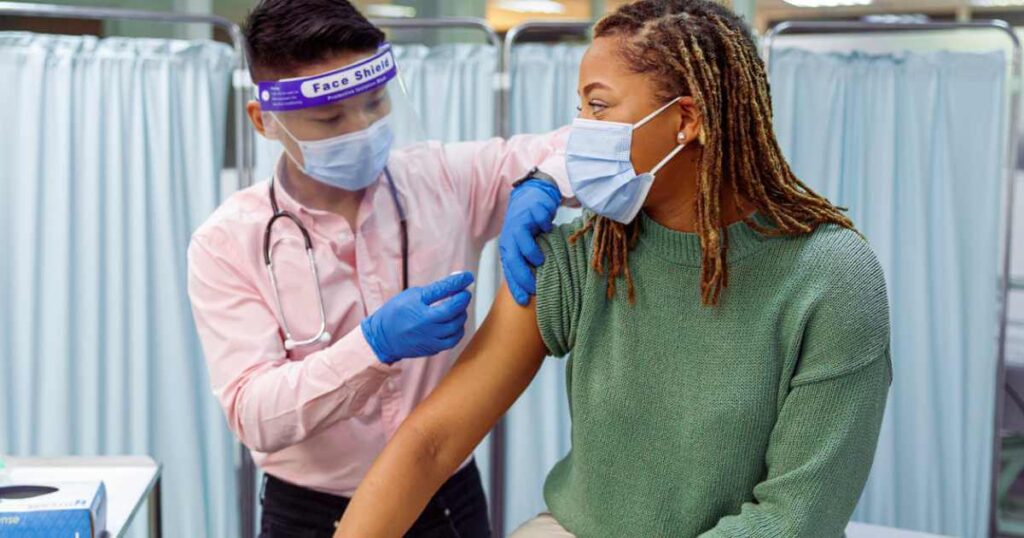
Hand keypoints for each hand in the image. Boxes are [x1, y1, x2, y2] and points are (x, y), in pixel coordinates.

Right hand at [361, 272, 474, 363]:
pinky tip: (455, 323)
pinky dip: (458, 330)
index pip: (442, 290)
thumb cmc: (396, 313)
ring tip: (457, 308)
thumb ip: (435, 289)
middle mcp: (425, 324)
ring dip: (461, 314)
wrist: (382, 338)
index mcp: (417, 306)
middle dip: (463, 298)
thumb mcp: (412, 295)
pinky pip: (453, 340)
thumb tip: (457, 279)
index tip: (468, 276)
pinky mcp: (433, 349)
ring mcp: (430, 338)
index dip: (458, 281)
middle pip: (454, 309)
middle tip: (463, 292)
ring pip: (456, 326)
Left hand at [499, 179, 560, 305]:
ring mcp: (520, 223)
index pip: (509, 270)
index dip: (515, 287)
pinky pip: (539, 223)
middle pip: (513, 259)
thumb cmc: (529, 226)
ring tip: (541, 261)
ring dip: (531, 253)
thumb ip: (527, 262)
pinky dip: (545, 228)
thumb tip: (534, 288)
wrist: (531, 196)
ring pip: (522, 242)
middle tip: (535, 288)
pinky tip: (549, 230)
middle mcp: (511, 237)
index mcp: (508, 247)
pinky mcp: (533, 211)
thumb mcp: (524, 245)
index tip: (523, 301)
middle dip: (522, 275)